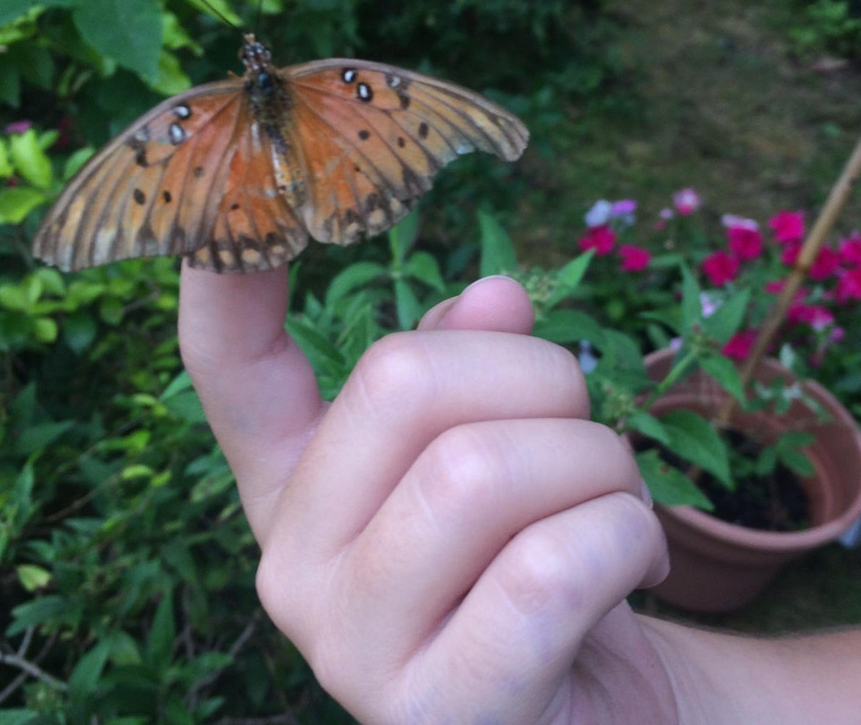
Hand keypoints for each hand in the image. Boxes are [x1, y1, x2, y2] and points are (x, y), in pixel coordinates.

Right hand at [179, 266, 673, 723]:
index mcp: (300, 489)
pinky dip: (629, 539)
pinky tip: (631, 572)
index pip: (229, 370)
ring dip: (601, 467)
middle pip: (407, 379)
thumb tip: (494, 295)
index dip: (229, 275)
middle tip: (586, 444)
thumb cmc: (544, 574)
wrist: (588, 714)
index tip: (237, 188)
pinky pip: (554, 565)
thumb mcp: (511, 457)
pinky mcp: (440, 713)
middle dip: (546, 380)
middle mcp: (292, 566)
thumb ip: (480, 372)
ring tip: (617, 514)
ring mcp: (352, 649)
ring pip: (486, 469)